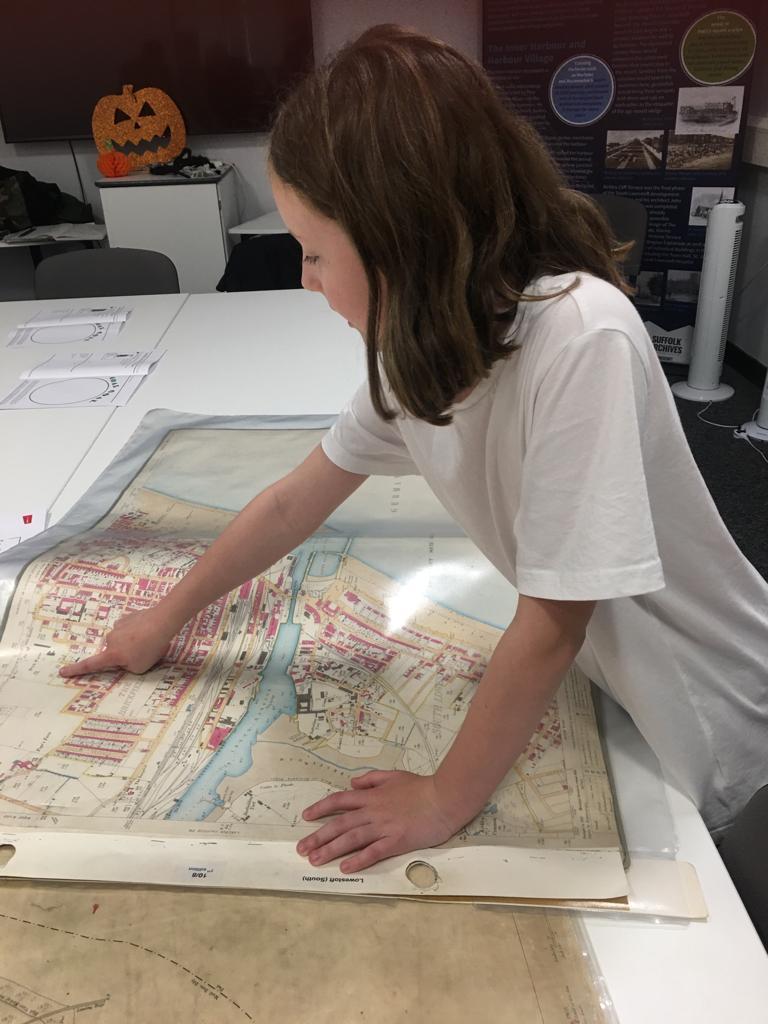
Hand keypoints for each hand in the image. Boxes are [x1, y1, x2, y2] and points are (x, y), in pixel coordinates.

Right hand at [58, 608, 174, 677]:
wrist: (161, 622)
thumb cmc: (150, 648)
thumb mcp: (139, 668)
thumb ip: (127, 667)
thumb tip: (125, 660)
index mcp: (111, 654)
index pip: (90, 665)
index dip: (76, 670)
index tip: (62, 672)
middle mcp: (111, 639)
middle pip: (113, 651)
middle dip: (124, 655)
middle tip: (143, 654)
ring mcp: (118, 626)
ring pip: (122, 639)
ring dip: (132, 642)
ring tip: (150, 642)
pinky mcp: (127, 617)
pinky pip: (129, 628)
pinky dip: (136, 631)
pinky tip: (149, 630)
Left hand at [297, 770, 461, 872]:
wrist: (444, 798)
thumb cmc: (421, 787)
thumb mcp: (393, 775)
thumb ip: (371, 779)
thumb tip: (352, 784)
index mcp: (371, 796)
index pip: (339, 801)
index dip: (321, 808)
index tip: (306, 817)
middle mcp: (372, 812)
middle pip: (340, 823)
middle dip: (318, 836)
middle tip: (301, 848)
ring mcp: (383, 827)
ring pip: (351, 839)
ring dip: (331, 849)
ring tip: (315, 859)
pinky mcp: (396, 841)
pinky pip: (374, 852)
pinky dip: (359, 860)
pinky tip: (346, 868)